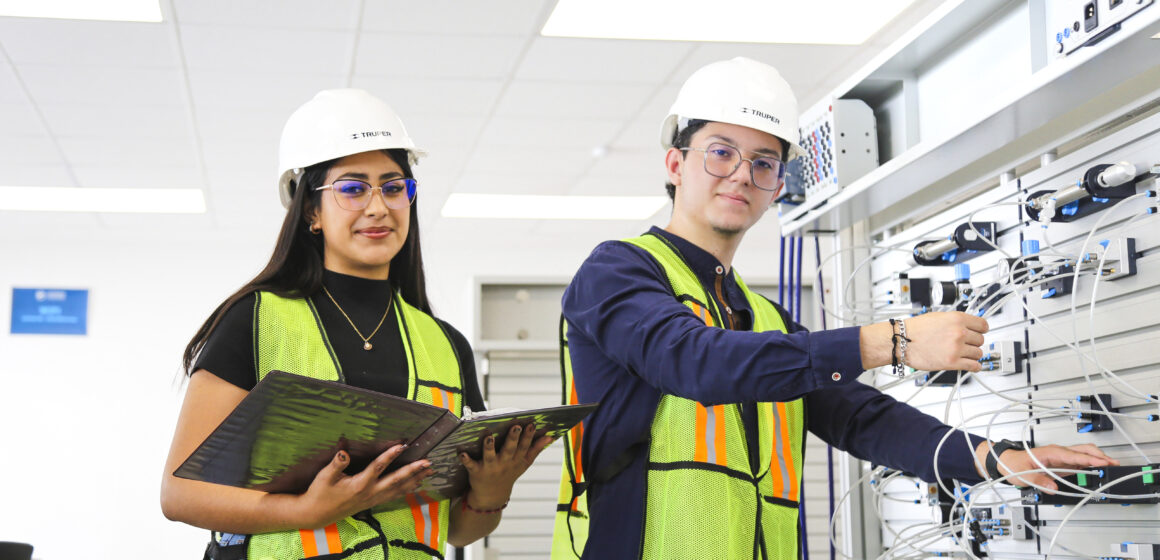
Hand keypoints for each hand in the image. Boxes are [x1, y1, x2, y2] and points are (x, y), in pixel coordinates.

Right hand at [297, 444, 432, 526]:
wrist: (316, 515)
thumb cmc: (320, 494)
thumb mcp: (324, 477)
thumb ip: (336, 464)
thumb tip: (343, 452)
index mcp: (359, 485)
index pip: (378, 467)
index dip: (390, 456)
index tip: (402, 445)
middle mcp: (370, 493)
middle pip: (396, 480)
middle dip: (413, 471)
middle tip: (428, 462)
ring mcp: (373, 499)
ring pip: (398, 489)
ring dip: (415, 479)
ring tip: (429, 471)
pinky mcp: (373, 502)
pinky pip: (394, 495)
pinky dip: (407, 489)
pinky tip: (416, 484)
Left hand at [458, 424, 553, 508]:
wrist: (492, 495)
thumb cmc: (509, 472)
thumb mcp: (524, 463)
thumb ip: (536, 449)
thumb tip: (550, 436)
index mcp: (517, 460)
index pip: (524, 446)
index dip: (528, 436)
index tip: (532, 424)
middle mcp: (504, 463)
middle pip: (509, 450)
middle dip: (513, 438)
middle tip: (516, 427)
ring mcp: (490, 468)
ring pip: (490, 456)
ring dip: (489, 447)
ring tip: (489, 437)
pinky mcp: (476, 471)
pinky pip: (470, 465)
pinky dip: (466, 460)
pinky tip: (461, 453)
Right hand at [861, 311, 988, 371]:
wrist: (901, 341)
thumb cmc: (915, 329)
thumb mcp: (938, 317)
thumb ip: (955, 321)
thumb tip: (967, 326)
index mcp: (957, 319)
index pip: (983, 325)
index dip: (981, 330)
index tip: (980, 333)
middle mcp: (959, 332)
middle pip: (980, 340)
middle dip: (974, 342)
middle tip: (966, 344)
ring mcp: (957, 348)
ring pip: (978, 353)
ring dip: (973, 354)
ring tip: (964, 354)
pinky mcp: (952, 362)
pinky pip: (973, 365)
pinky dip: (974, 366)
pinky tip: (971, 365)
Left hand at [975, 442, 1118, 490]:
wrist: (1006, 462)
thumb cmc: (1013, 464)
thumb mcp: (1023, 475)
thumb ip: (1038, 481)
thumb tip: (1053, 487)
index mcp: (1050, 452)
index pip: (1074, 455)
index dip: (1089, 458)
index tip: (1102, 462)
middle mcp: (1058, 453)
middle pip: (1083, 450)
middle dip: (1100, 456)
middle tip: (1114, 464)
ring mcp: (1061, 458)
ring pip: (1084, 455)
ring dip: (1098, 459)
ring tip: (1111, 467)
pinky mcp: (1062, 464)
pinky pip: (1080, 463)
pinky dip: (1091, 465)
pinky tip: (1099, 470)